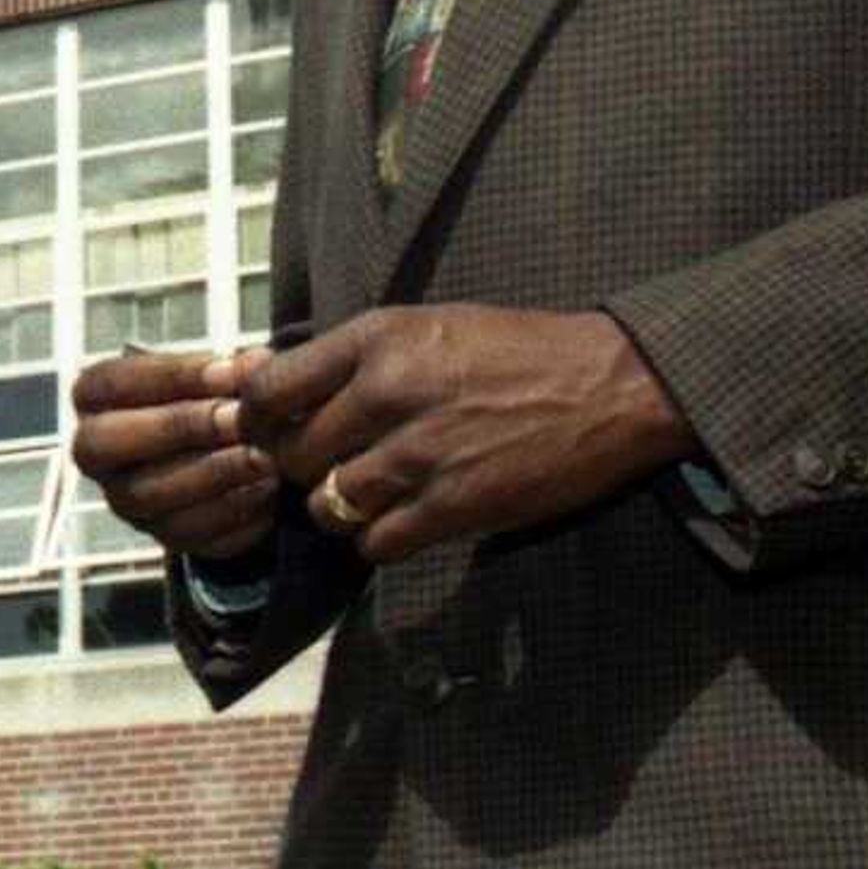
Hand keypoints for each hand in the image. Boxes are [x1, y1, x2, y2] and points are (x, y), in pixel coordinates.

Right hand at [68, 345, 279, 563]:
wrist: (222, 451)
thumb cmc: (206, 399)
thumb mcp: (209, 375)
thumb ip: (226, 370)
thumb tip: (256, 366)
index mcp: (95, 397)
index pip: (115, 382)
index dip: (174, 378)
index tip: (230, 375)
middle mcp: (94, 452)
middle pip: (111, 443)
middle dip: (181, 428)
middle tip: (239, 420)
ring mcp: (123, 500)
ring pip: (149, 495)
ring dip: (213, 476)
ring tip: (263, 458)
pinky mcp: (159, 535)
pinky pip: (187, 535)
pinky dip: (231, 515)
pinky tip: (265, 493)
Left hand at [239, 305, 691, 563]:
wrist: (610, 385)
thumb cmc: (516, 350)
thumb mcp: (427, 325)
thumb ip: (351, 356)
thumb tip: (260, 376)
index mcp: (379, 338)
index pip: (270, 389)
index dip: (257, 418)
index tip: (269, 429)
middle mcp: (389, 392)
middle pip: (293, 453)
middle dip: (301, 467)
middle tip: (327, 466)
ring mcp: (421, 453)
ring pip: (328, 503)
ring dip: (339, 507)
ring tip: (367, 493)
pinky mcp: (455, 506)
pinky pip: (375, 543)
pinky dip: (379, 539)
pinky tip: (403, 518)